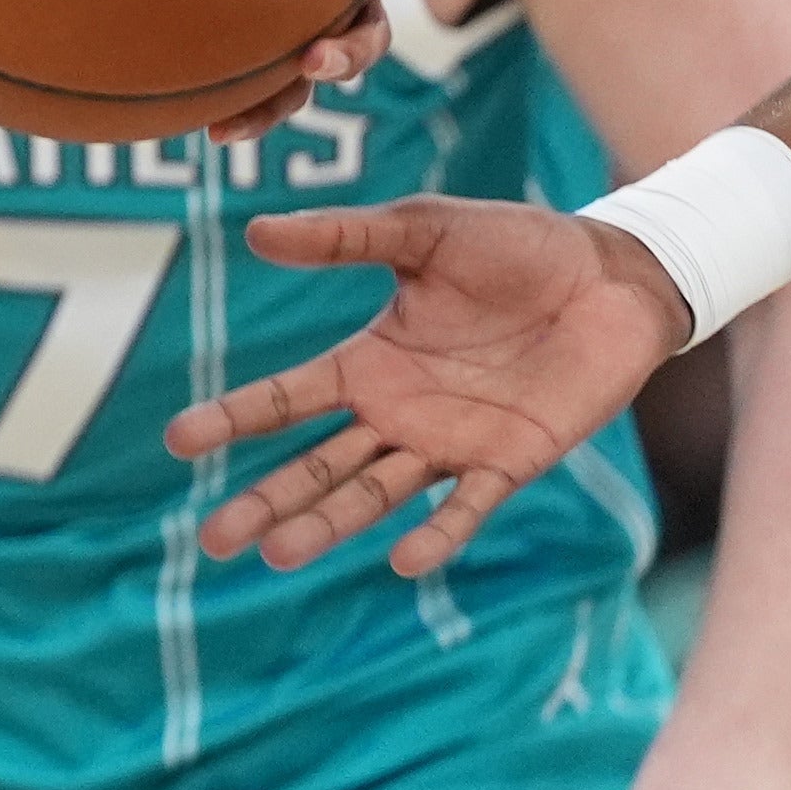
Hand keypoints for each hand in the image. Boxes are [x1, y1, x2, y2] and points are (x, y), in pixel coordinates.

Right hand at [163, 199, 688, 570]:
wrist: (612, 276)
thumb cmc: (516, 246)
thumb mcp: (424, 233)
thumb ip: (345, 239)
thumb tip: (255, 232)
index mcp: (371, 360)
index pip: (289, 398)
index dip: (234, 418)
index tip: (178, 441)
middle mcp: (399, 412)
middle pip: (318, 466)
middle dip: (267, 501)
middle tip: (214, 539)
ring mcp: (451, 442)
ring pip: (375, 493)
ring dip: (329, 525)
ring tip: (279, 554)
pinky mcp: (510, 462)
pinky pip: (467, 506)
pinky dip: (437, 532)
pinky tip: (404, 558)